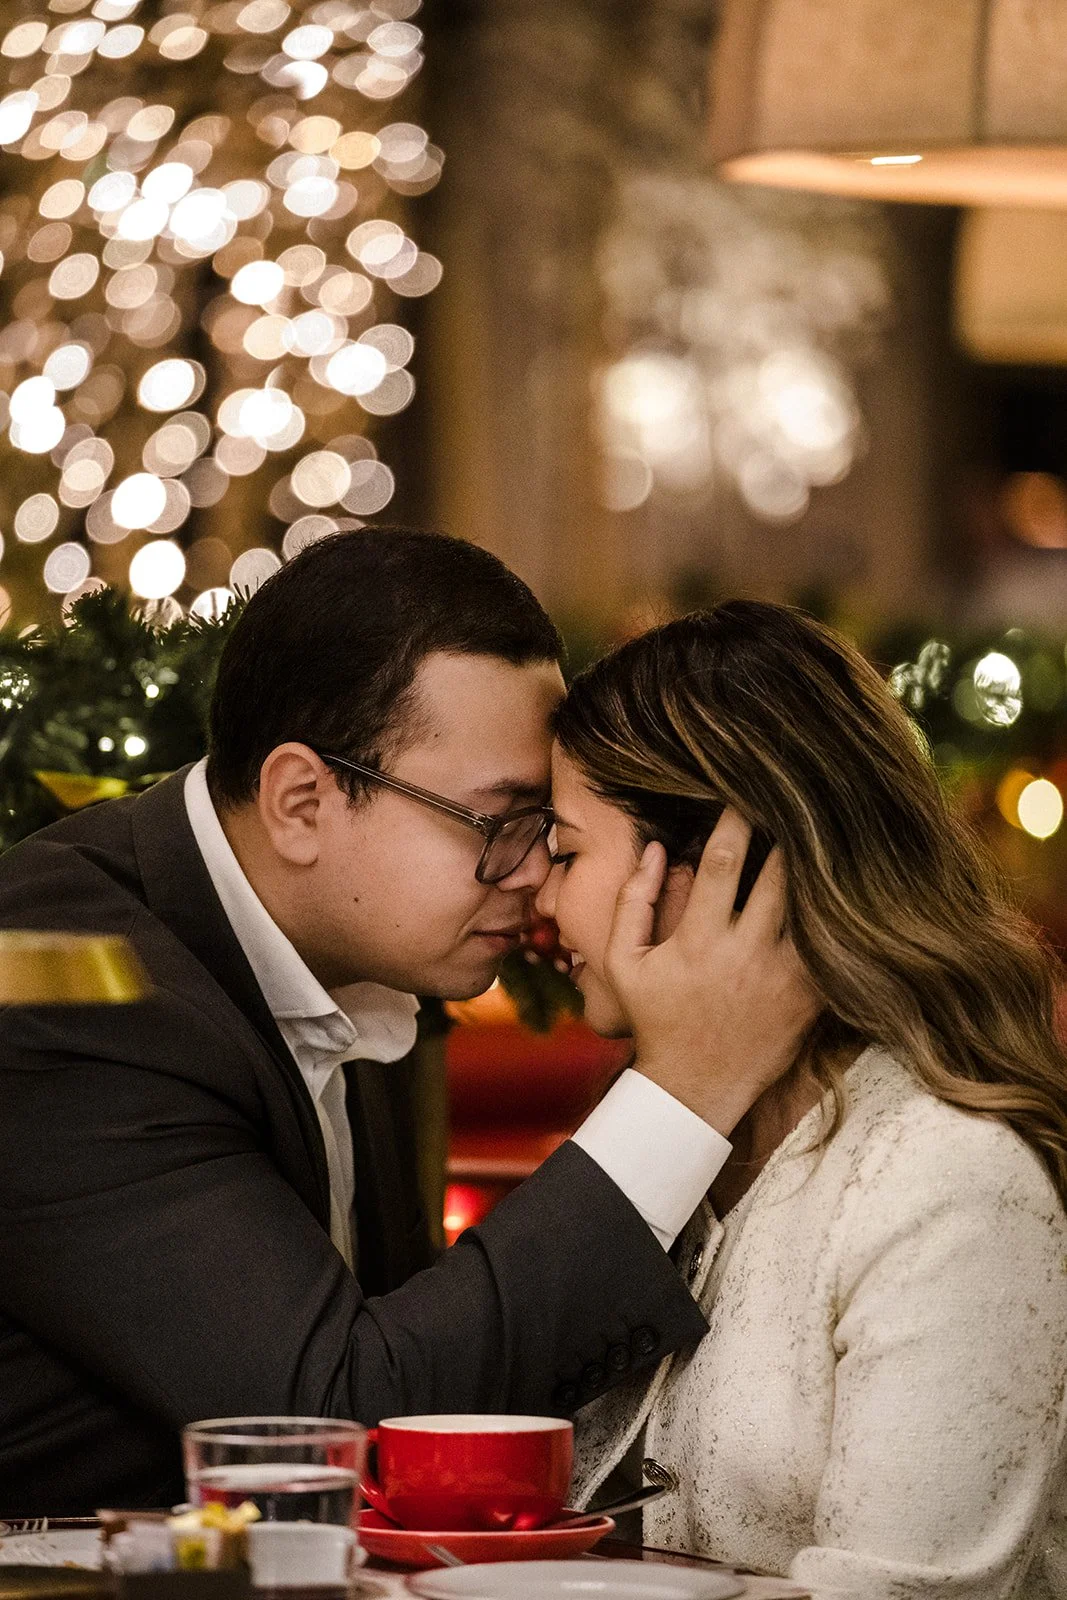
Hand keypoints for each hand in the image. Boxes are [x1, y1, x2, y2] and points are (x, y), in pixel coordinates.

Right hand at [605, 809, 819, 1136]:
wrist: (694, 1089)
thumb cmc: (656, 1018)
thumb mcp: (623, 963)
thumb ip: (633, 902)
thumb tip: (658, 848)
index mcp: (699, 938)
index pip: (724, 861)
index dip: (737, 819)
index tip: (745, 791)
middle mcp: (745, 952)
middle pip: (782, 873)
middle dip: (790, 833)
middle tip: (800, 801)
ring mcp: (783, 977)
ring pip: (814, 906)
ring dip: (819, 869)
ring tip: (830, 833)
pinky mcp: (810, 998)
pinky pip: (833, 947)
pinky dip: (839, 917)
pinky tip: (845, 889)